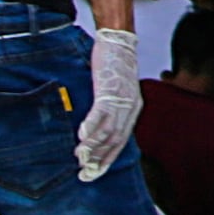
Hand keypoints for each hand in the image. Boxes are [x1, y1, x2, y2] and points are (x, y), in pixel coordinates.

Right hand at [75, 23, 143, 181]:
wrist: (119, 41)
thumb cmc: (114, 66)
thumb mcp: (116, 91)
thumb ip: (111, 108)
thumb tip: (96, 126)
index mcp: (133, 109)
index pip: (122, 141)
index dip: (107, 159)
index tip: (94, 172)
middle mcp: (131, 107)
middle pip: (116, 140)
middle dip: (99, 159)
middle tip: (84, 172)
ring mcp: (122, 99)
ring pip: (109, 130)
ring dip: (93, 146)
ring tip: (80, 157)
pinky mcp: (111, 90)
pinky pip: (101, 113)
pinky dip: (91, 126)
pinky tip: (81, 136)